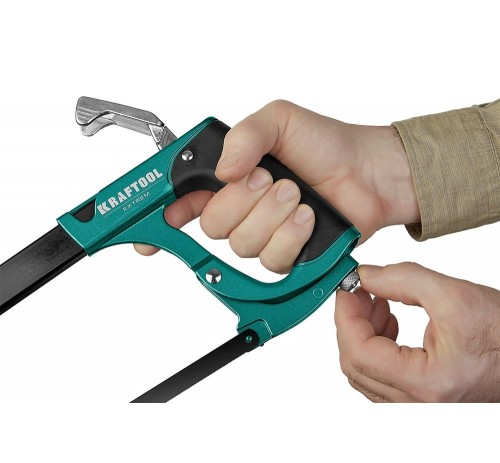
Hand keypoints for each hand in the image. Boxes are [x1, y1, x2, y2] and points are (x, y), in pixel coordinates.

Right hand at [135, 100, 418, 271]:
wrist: (368, 174)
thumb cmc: (328, 144)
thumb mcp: (280, 120)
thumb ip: (245, 136)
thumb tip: (222, 171)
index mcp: (229, 176)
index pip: (181, 200)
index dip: (159, 216)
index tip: (151, 231)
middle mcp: (241, 207)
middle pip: (210, 227)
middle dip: (241, 203)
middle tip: (270, 180)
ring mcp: (262, 233)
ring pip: (241, 245)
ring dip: (271, 217)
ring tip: (297, 195)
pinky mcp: (284, 254)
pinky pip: (271, 261)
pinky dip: (290, 237)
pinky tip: (307, 219)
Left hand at [335, 263, 499, 401]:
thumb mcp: (453, 294)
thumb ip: (401, 280)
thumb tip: (364, 276)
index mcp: (426, 383)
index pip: (359, 352)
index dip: (345, 316)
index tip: (347, 289)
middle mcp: (417, 403)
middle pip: (355, 365)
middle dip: (351, 322)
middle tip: (359, 292)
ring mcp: (417, 404)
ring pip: (364, 372)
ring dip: (362, 333)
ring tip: (378, 303)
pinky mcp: (419, 397)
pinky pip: (379, 376)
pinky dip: (375, 346)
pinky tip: (389, 321)